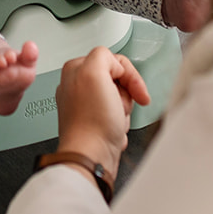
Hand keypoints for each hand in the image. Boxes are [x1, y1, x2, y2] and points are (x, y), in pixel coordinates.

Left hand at [54, 47, 151, 180]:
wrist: (91, 157)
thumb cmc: (93, 122)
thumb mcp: (95, 73)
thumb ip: (103, 56)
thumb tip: (114, 64)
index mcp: (76, 69)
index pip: (114, 61)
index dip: (129, 77)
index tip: (136, 91)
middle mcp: (76, 85)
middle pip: (118, 81)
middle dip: (125, 96)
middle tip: (117, 106)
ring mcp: (84, 105)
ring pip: (120, 100)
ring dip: (123, 113)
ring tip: (113, 122)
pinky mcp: (92, 122)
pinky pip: (116, 117)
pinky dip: (119, 126)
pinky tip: (111, 133)